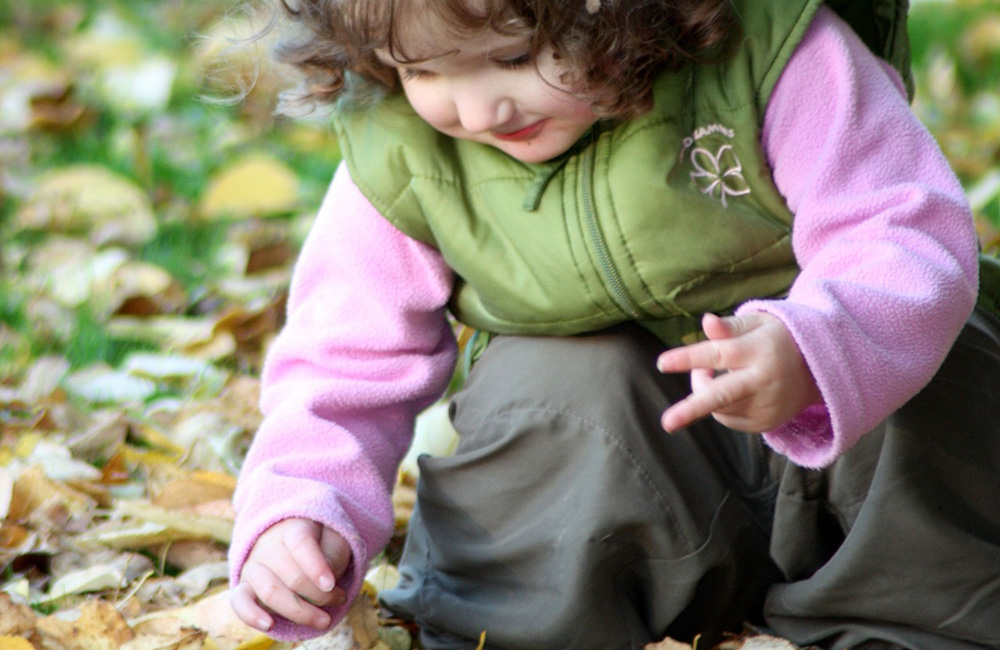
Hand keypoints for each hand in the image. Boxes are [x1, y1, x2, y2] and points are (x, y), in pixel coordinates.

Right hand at [230, 518, 351, 632]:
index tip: (331, 584)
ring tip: (324, 620)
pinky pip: (239, 601)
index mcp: (293, 528)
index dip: (316, 566)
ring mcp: (254, 566)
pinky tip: (269, 625)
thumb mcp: (334, 542)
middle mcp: (268, 546)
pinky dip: (251, 615)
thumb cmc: (320, 544)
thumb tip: (323, 584)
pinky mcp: (244, 587)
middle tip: (340, 597)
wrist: (295, 546)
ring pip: (270, 592)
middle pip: (291, 575)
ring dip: (299, 611)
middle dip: (319, 594)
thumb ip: (331, 557)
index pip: (300, 544)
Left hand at [657, 312, 820, 432]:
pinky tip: (732, 388)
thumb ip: (729, 326)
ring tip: (714, 371)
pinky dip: (719, 405)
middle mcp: (763, 381)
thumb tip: (706, 322)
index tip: (662, 363)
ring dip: (702, 390)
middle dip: (691, 410)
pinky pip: (727, 418)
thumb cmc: (777, 339)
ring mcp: (765, 406)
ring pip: (717, 407)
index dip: (689, 358)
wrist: (818, 370)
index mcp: (760, 351)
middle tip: (667, 424)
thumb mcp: (758, 323)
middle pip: (721, 396)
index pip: (719, 354)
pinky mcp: (764, 423)